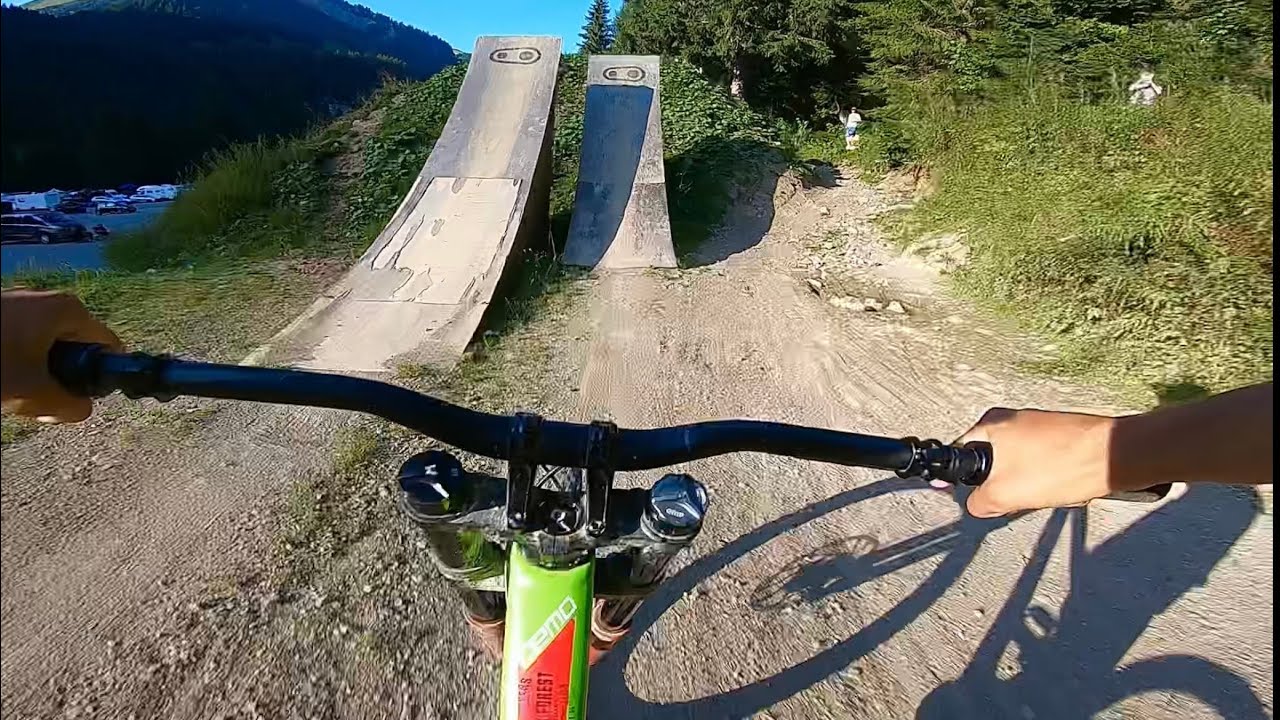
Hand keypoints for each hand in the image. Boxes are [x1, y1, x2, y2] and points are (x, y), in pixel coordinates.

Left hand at [1, 289, 121, 422]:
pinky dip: (13, 361)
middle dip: (61, 377)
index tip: (77, 397)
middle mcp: (46, 299)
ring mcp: (17, 303)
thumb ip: (70, 407)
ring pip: (43, 346)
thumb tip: (79, 408)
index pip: (108, 346)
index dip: (100, 377)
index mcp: (67, 310)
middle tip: (38, 399)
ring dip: (34, 373)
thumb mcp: (34, 395)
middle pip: (74, 346)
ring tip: (12, 390)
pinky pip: (19, 340)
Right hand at [950, 407, 1118, 517]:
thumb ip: (979, 502)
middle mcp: (1011, 417)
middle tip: (1018, 494)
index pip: (960, 454)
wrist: (1113, 457)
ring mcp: (1037, 423)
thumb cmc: (1062, 466)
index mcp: (990, 423)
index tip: (975, 494)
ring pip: (1018, 464)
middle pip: (991, 461)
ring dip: (1028, 481)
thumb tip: (976, 505)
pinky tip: (1061, 483)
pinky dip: (1047, 475)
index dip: (964, 480)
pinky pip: (1041, 461)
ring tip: (1046, 488)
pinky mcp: (1059, 433)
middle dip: (1002, 483)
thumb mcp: (1004, 494)